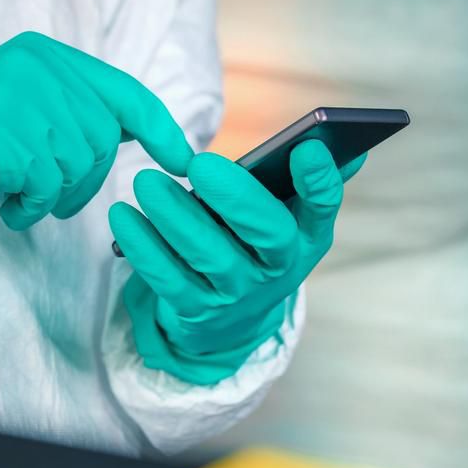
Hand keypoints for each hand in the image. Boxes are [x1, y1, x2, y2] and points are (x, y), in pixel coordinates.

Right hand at [0, 31, 192, 251]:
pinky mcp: (2, 134)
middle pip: (105, 138)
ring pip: (80, 166)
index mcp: (41, 56)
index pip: (123, 92)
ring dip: (51, 197)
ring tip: (13, 197)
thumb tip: (131, 137)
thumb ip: (66, 114)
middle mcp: (36, 67)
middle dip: (86, 181)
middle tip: (45, 199)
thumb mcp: (14, 114)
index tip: (182, 159)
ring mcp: (19, 96)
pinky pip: (46, 186)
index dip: (159, 128)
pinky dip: (27, 208)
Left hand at [109, 140, 365, 384]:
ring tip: (146, 183)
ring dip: (175, 217)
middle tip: (200, 164)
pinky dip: (143, 246)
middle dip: (236, 198)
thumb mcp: (286, 220)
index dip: (319, 182)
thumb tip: (343, 147)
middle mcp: (278, 270)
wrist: (231, 319)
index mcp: (305, 237)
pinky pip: (168, 278)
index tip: (307, 149)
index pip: (322, 208)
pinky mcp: (196, 312)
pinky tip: (124, 217)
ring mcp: (237, 294)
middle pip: (267, 234)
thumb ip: (308, 183)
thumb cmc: (255, 247)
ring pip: (209, 255)